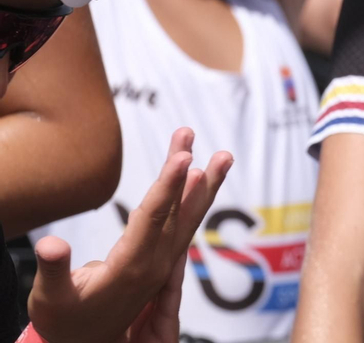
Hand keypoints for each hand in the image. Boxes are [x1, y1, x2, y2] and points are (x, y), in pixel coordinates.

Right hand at [29, 128, 232, 342]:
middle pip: (179, 211)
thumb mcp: (51, 298)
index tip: (184, 157)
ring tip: (222, 155)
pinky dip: (193, 199)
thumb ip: (54, 269)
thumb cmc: (63, 319)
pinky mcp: (161, 261)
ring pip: (188, 217)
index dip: (168, 187)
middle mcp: (154, 262)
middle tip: (194, 136)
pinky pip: (182, 224)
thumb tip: (50, 245)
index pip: (153, 219)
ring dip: (204, 184)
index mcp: (131, 267)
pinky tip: (200, 178)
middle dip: (191, 173)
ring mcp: (162, 262)